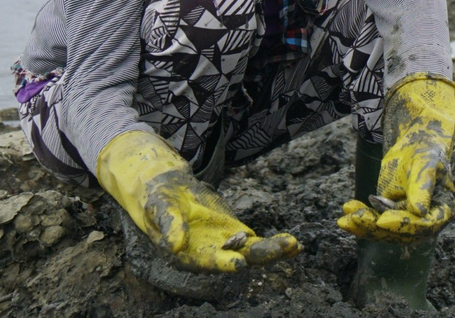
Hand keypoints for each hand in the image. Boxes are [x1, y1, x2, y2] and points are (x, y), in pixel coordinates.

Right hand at [97, 131, 299, 271]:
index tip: (240, 263)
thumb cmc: (160, 200)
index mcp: (187, 255)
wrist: (169, 189)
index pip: (207, 262)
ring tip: (294, 245)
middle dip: (261, 254)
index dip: (223, 262)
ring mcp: (225, 244)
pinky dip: (275, 244)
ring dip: (273, 250)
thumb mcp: (160, 207)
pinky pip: (258, 242)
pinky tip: (294, 245)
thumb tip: (175, 246)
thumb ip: (169, 225)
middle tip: (282, 248)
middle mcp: (209, 255)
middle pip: (238, 258)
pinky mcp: (235, 233)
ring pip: (253, 252)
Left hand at [337, 74, 454, 242]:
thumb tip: (420, 212)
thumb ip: (423, 188)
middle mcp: (426, 220)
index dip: (402, 225)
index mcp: (442, 209)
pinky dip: (360, 218)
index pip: (423, 225)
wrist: (415, 143)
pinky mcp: (391, 213)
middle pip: (401, 233)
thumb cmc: (426, 151)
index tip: (382, 220)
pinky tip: (346, 210)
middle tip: (356, 218)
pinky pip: (375, 221)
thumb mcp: (425, 165)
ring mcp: (407, 218)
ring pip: (384, 230)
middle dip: (376, 227)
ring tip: (344, 219)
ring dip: (364, 225)